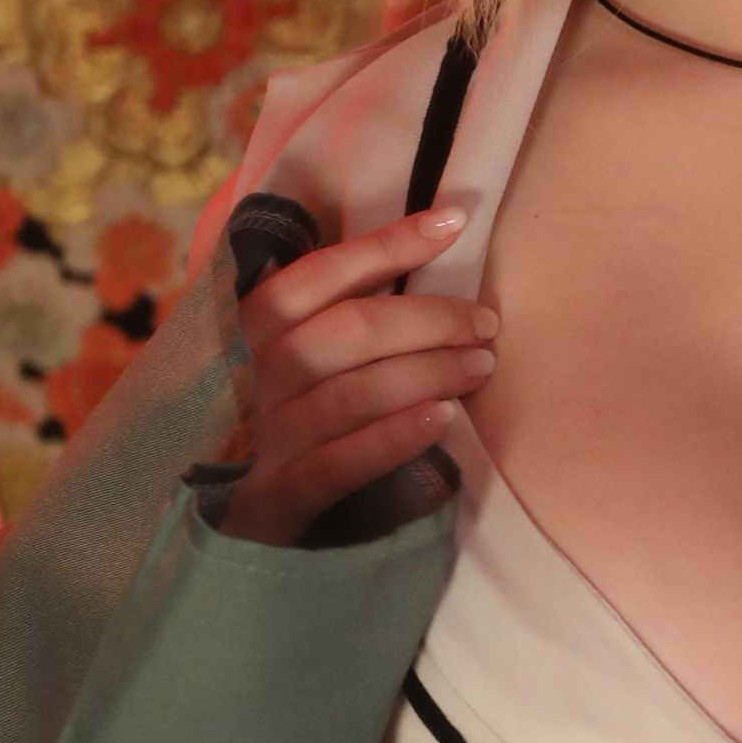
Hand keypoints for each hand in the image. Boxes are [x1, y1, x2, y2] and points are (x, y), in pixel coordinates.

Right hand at [218, 206, 496, 547]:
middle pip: (345, 332)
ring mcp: (270, 438)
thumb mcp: (317, 354)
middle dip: (427, 319)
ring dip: (427, 373)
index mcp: (263, 330)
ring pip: (351, 394)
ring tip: (481, 367)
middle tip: (486, 325)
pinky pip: (341, 463)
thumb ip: (353, 306)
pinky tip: (442, 420)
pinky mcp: (284, 496)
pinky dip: (395, 437)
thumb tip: (436, 237)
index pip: (318, 275)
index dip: (385, 245)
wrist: (255, 519)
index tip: (452, 223)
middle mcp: (260, 377)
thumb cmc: (310, 415)